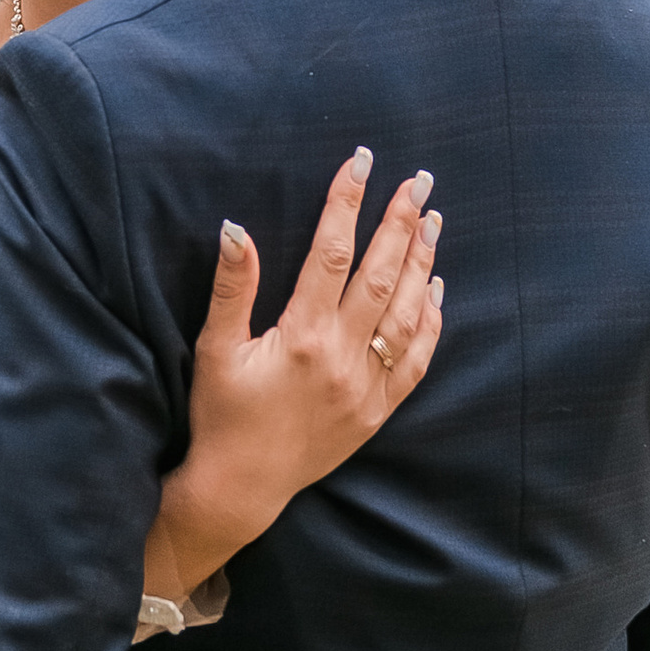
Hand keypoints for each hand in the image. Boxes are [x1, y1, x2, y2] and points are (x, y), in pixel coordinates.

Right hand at [147, 153, 443, 599]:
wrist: (241, 488)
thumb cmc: (221, 415)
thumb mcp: (215, 349)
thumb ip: (231, 288)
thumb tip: (233, 227)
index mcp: (301, 337)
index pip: (332, 253)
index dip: (347, 202)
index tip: (362, 163)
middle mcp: (342, 358)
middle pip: (382, 275)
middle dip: (401, 221)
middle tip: (419, 179)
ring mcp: (367, 386)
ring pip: (407, 313)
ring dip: (422, 262)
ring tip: (431, 220)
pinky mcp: (378, 410)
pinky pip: (417, 360)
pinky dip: (431, 321)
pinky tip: (435, 287)